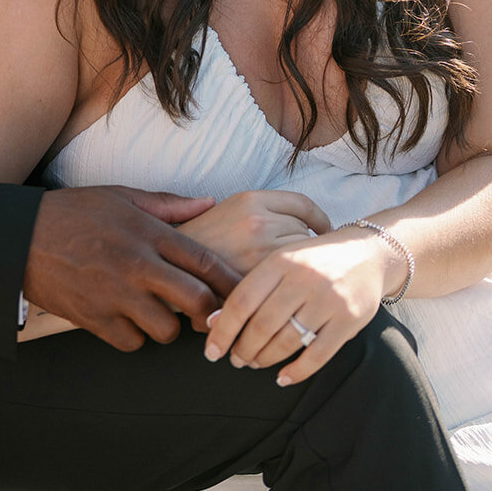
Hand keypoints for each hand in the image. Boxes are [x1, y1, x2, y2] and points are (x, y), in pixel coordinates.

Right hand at [23, 186, 239, 351]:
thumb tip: (210, 202)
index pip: (205, 262)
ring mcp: (115, 295)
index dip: (231, 282)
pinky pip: (131, 343)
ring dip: (168, 327)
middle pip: (196, 302)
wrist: (20, 237)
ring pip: (165, 330)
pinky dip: (134, 338)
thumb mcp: (121, 196)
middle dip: (211, 315)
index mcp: (148, 232)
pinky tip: (128, 322)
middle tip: (209, 317)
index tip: (244, 293)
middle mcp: (136, 265)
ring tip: (158, 314)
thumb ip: (168, 205)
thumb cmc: (73, 212)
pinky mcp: (93, 319)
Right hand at [178, 190, 330, 276]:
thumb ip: (258, 207)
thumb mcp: (223, 209)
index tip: (323, 229)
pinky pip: (288, 281)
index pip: (302, 204)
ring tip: (285, 276)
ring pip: (300, 257)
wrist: (168, 269)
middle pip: (305, 230)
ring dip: (296, 267)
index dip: (319, 218)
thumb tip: (298, 215)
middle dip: (302, 245)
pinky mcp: (258, 279)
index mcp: (249, 199)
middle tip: (297, 259)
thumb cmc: (198, 242)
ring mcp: (259, 251)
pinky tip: (281, 291)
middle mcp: (257, 221)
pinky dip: (288, 286)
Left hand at [202, 228, 395, 385]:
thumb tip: (213, 321)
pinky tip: (283, 377)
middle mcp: (304, 278)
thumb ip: (252, 286)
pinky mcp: (349, 319)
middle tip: (236, 359)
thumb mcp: (282, 260)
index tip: (212, 351)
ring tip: (255, 363)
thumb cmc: (314, 261)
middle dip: (243, 348)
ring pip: (287, 341)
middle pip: (262, 324)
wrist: (369, 253)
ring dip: (266, 359)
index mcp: (281, 260)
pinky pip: (318, 355)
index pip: (242, 301)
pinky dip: (297, 371)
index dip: (223, 330)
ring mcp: (328, 300)